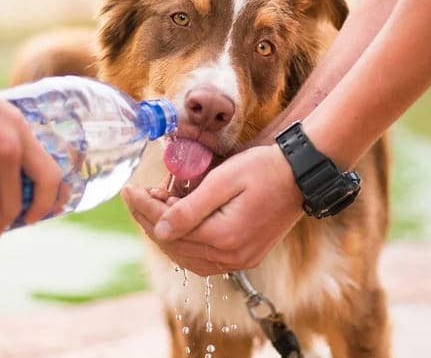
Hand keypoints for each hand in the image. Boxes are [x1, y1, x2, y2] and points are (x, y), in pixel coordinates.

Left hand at [122, 145, 303, 275]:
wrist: (301, 175)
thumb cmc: (264, 169)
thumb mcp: (224, 180)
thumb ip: (190, 208)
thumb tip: (159, 229)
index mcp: (224, 237)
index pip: (169, 228)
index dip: (144, 208)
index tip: (128, 190)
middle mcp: (232, 257)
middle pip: (175, 246)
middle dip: (150, 220)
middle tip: (137, 196)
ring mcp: (240, 261)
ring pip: (187, 257)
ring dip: (166, 234)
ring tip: (155, 207)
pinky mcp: (246, 257)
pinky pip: (204, 259)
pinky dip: (185, 244)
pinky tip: (177, 225)